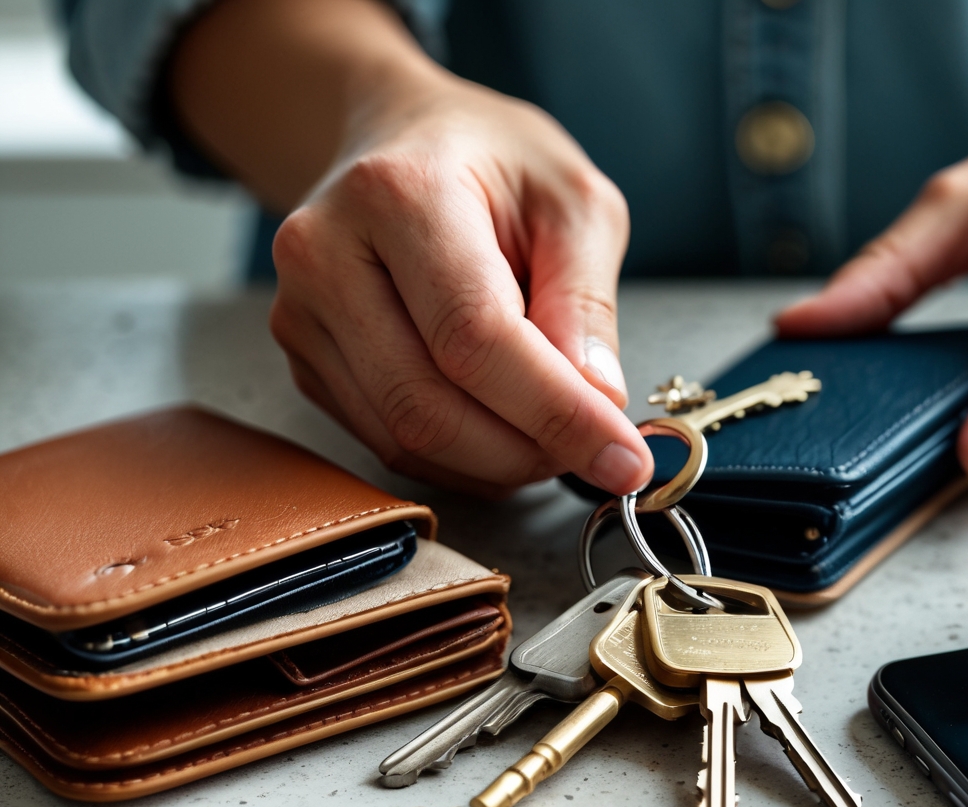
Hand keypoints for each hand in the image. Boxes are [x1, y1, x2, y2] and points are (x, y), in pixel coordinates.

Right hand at [271, 78, 650, 496]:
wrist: (404, 140)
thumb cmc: (495, 164)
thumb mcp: (575, 203)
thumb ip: (587, 300)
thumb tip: (597, 400)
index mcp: (399, 195)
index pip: (475, 337)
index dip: (555, 412)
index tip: (624, 458)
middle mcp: (327, 254)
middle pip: (428, 403)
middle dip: (527, 450)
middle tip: (596, 450)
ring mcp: (302, 312)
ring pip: (403, 435)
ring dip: (497, 464)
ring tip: (555, 435)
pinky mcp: (304, 358)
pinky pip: (385, 440)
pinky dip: (460, 460)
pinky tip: (506, 432)